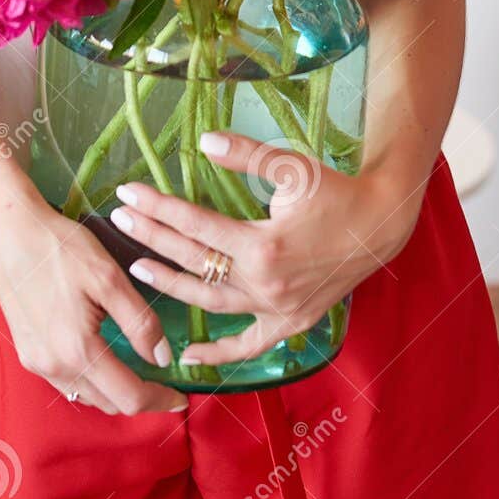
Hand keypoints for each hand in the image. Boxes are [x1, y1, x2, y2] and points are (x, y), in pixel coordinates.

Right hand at [0, 171, 187, 415]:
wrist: (8, 231)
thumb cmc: (60, 248)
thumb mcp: (109, 278)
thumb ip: (140, 322)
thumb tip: (161, 359)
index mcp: (78, 350)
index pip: (128, 397)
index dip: (159, 401)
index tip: (180, 397)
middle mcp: (54, 367)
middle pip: (108, 403)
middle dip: (138, 396)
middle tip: (161, 379)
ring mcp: (36, 362)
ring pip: (86, 395)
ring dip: (113, 390)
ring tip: (134, 367)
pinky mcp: (26, 352)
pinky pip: (67, 381)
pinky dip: (90, 378)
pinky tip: (99, 354)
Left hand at [107, 130, 416, 366]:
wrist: (379, 226)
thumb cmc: (334, 193)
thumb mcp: (292, 167)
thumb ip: (246, 155)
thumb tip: (205, 142)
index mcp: (262, 246)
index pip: (195, 226)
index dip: (157, 208)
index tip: (127, 194)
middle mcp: (264, 284)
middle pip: (194, 261)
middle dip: (153, 238)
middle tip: (119, 219)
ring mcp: (276, 309)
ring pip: (210, 303)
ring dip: (171, 287)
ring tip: (137, 268)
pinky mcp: (289, 323)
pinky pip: (248, 345)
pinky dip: (220, 354)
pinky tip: (189, 355)